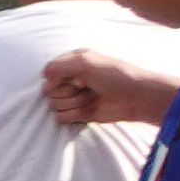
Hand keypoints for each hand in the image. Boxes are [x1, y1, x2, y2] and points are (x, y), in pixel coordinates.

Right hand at [45, 47, 179, 127]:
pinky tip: (89, 109)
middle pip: (50, 91)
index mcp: (73, 62)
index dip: (59, 78)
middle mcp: (71, 79)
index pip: (49, 73)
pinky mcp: (78, 113)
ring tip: (92, 98)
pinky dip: (74, 115)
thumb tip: (44, 78)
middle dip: (68, 91)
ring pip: (55, 105)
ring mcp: (74, 97)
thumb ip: (58, 65)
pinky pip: (61, 118)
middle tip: (87, 88)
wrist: (135, 98)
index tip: (78, 78)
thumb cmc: (115, 76)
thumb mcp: (86, 62)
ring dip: (74, 103)